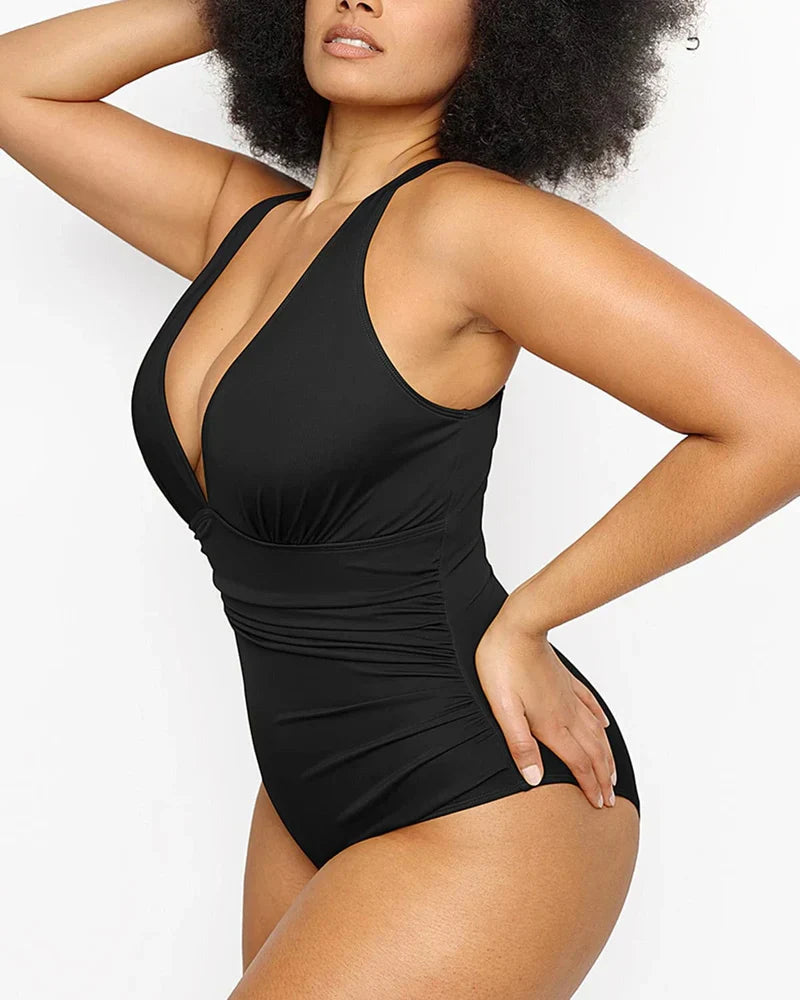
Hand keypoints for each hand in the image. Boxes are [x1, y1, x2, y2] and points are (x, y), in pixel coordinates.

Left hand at [474, 613, 616, 809]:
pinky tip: (603, 725)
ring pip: (595, 731)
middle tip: (611, 799)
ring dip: (606, 755)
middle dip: (603, 778)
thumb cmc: (503, 665)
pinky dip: (599, 720)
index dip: (590, 785)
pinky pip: (589, 705)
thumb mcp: (503, 709)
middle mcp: (566, 713)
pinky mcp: (566, 680)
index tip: (600, 804)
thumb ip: (519, 744)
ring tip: (612, 772)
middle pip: (593, 751)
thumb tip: (534, 779)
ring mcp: (568, 695)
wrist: (519, 627)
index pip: (578, 763)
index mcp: (550, 724)